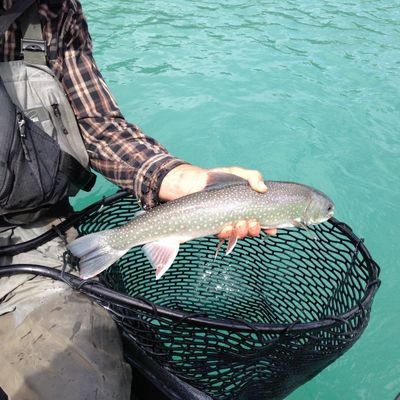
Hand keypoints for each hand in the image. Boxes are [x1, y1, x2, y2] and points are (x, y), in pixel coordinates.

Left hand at [159, 164, 277, 237]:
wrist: (196, 182)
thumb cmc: (220, 177)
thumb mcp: (239, 173)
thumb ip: (253, 177)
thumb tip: (264, 188)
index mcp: (249, 207)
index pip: (263, 220)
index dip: (270, 227)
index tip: (272, 229)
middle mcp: (240, 217)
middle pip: (252, 229)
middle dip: (254, 229)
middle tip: (252, 223)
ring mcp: (228, 222)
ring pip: (239, 234)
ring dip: (242, 232)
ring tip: (240, 224)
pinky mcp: (215, 226)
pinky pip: (223, 235)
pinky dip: (226, 233)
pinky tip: (226, 227)